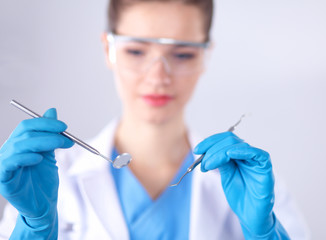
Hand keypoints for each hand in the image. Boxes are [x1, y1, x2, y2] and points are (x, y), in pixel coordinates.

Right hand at [0, 108, 73, 236]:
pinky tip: (38, 159)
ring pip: (19, 146)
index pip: (27, 126)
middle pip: (24, 134)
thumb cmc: (44, 180)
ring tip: (59, 145)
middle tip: (68, 138)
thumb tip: (51, 111)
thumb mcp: (49, 153)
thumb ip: (49, 134)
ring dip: (42, 142)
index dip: (45, 123)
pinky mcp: (3, 179)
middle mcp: (9, 152)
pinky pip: (9, 164)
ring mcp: (4, 165)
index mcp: (19, 144)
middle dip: (49, 133)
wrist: (43, 204)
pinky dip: (25, 158)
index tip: (64, 127)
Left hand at [194, 132, 275, 236]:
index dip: (210, 142)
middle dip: (213, 148)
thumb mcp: (226, 175)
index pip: (225, 139)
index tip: (197, 150)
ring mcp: (257, 161)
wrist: (250, 215)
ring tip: (209, 164)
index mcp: (238, 155)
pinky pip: (258, 154)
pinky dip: (243, 151)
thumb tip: (208, 151)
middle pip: (231, 140)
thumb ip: (221, 162)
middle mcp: (248, 155)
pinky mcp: (266, 169)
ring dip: (220, 152)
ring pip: (240, 145)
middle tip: (202, 162)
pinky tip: (230, 153)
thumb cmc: (240, 196)